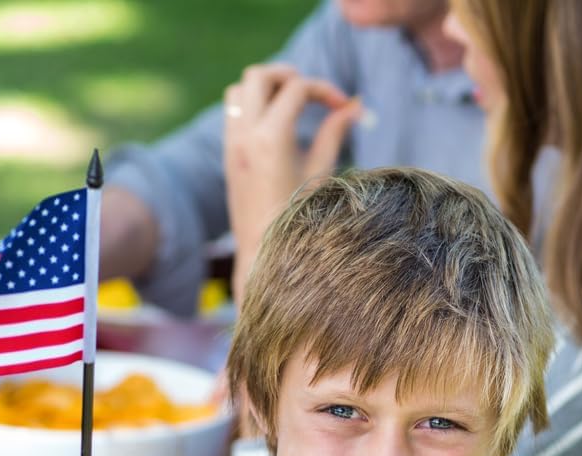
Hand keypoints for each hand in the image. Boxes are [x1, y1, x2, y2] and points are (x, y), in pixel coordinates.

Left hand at [223, 63, 362, 303]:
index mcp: (270, 139)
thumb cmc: (295, 218)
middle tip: (310, 93)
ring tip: (289, 103)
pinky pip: (233, 113)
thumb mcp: (320, 173)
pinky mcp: (228, 156)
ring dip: (264, 88)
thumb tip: (354, 107)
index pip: (297, 88)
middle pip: (260, 76)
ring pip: (239, 90)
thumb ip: (334, 133)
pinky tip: (274, 124)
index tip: (342, 106)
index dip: (324, 89)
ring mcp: (232, 145)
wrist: (260, 253)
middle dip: (287, 75)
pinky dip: (252, 106)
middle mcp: (245, 137)